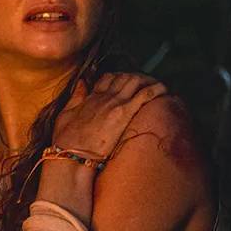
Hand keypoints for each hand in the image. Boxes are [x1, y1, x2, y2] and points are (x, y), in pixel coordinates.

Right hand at [52, 73, 168, 157]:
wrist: (72, 153)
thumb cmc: (66, 140)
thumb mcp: (65, 114)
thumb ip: (75, 96)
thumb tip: (82, 82)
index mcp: (91, 97)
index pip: (109, 78)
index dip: (119, 77)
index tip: (127, 83)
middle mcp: (105, 96)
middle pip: (125, 76)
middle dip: (137, 78)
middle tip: (146, 86)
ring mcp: (115, 103)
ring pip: (136, 80)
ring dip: (148, 81)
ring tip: (156, 88)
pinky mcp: (124, 113)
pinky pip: (145, 94)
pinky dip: (156, 89)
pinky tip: (164, 90)